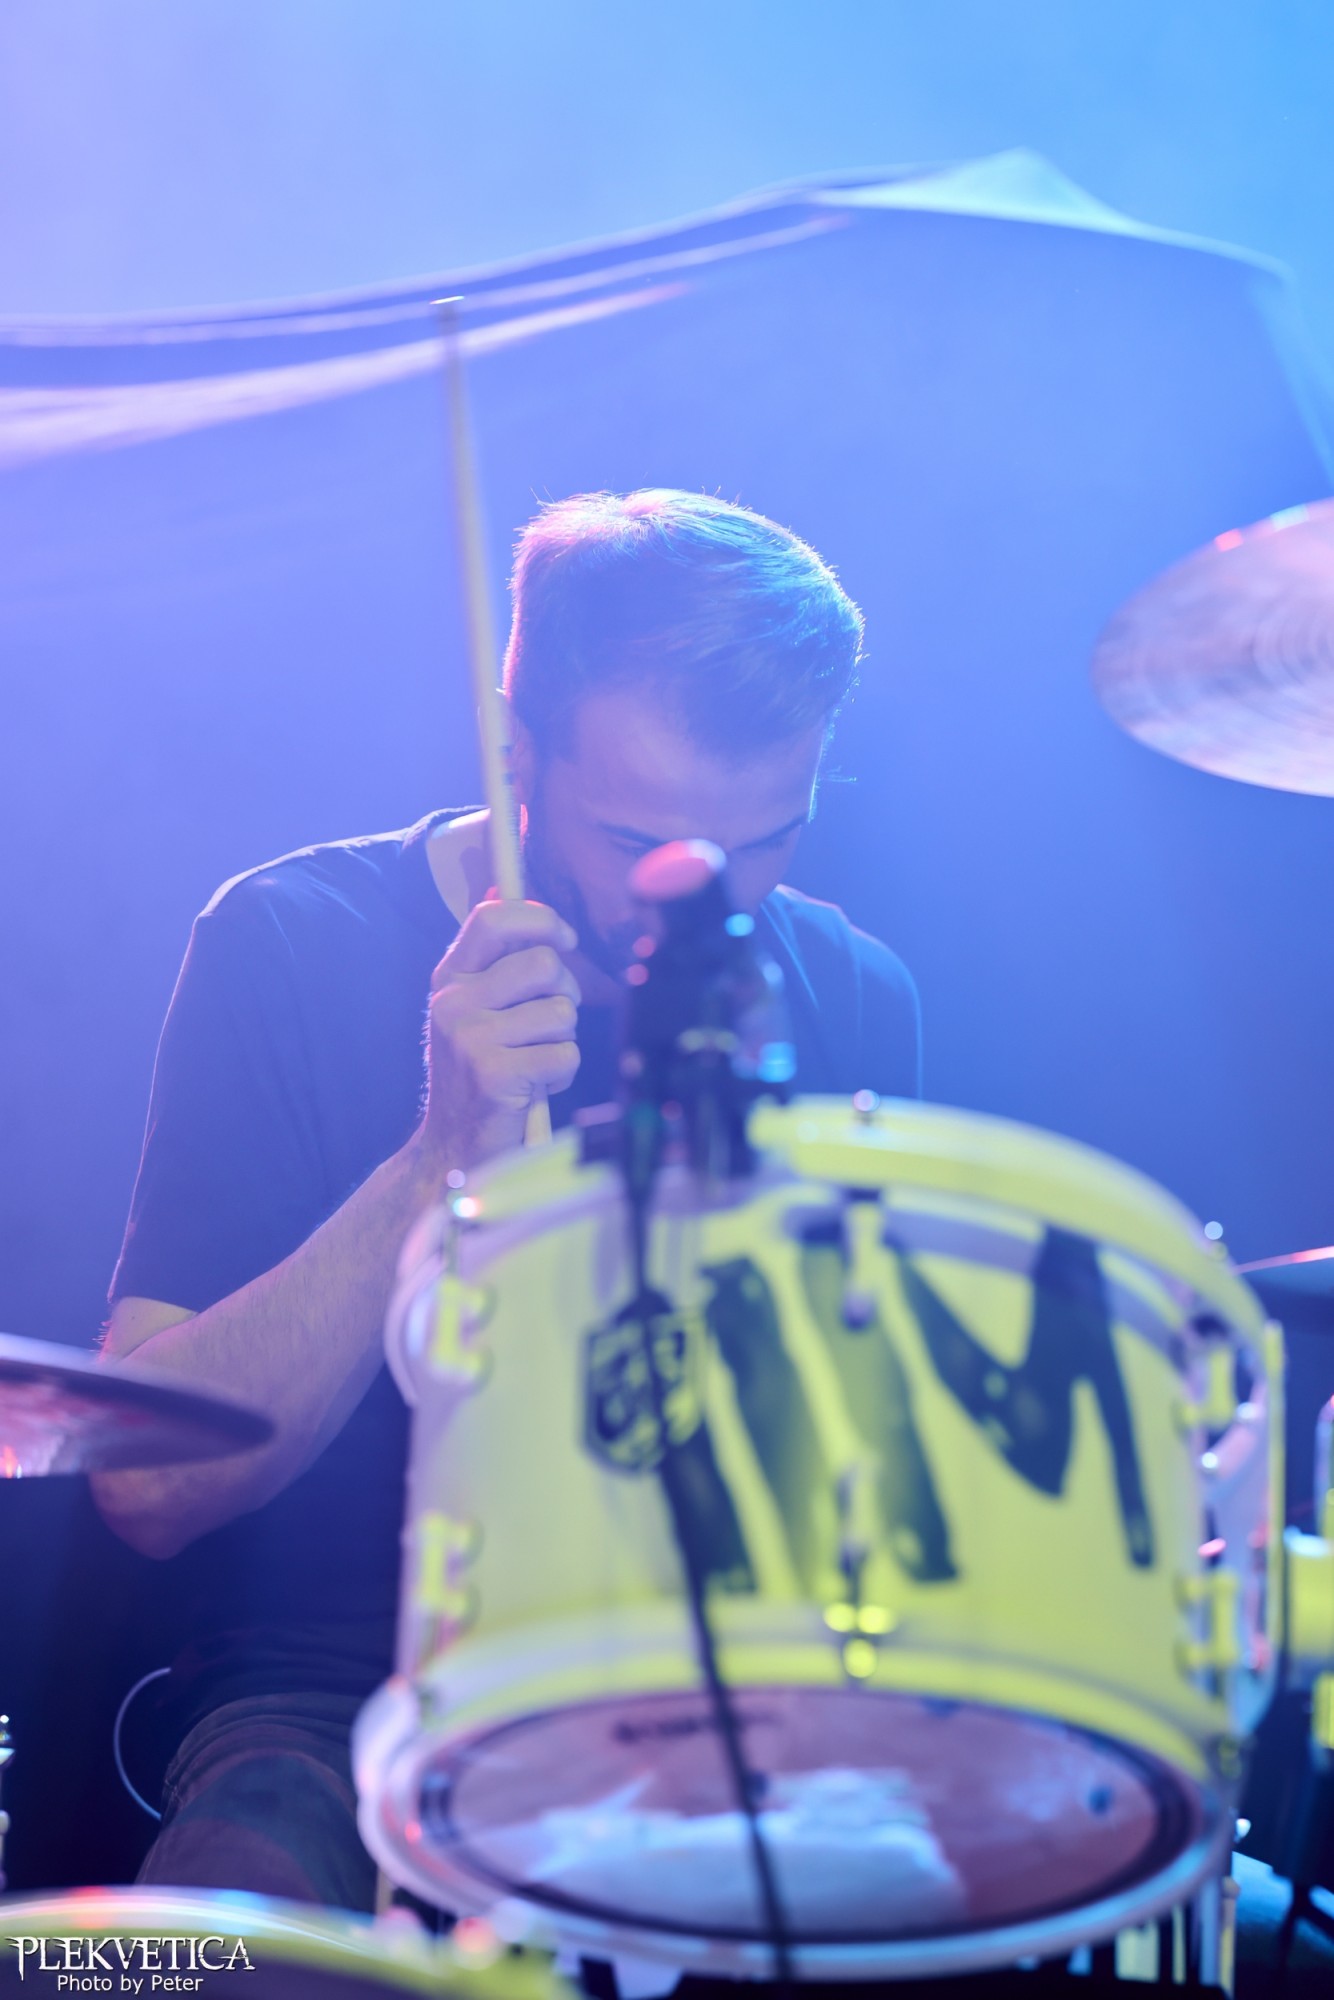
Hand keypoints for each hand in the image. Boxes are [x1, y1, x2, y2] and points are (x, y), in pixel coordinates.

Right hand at [420, 897, 579, 1167]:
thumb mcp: (475, 1008)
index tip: (563, 940)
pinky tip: (535, 1087)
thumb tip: (499, 884)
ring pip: (561, 1012)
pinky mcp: (494, 1075)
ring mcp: (469, 1039)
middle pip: (545, 965)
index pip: (493, 918)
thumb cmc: (481, 1070)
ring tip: (535, 1059)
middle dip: (565, 994)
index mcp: (449, 979)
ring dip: (562, 1039)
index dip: (540, 920)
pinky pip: (565, 1054)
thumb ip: (491, 957)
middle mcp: (452, 1003)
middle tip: (548, 1023)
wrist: (454, 1147)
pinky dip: (562, 1073)